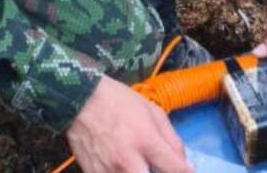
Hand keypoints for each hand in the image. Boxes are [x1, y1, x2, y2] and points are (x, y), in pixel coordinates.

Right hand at [66, 76, 192, 172]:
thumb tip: (185, 163)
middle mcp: (128, 161)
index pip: (175, 168)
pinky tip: (123, 165)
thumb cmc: (119, 102)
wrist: (79, 100)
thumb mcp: (152, 111)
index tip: (187, 171)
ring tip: (139, 163)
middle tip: (158, 167)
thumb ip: (172, 138)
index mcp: (145, 140)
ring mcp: (109, 171)